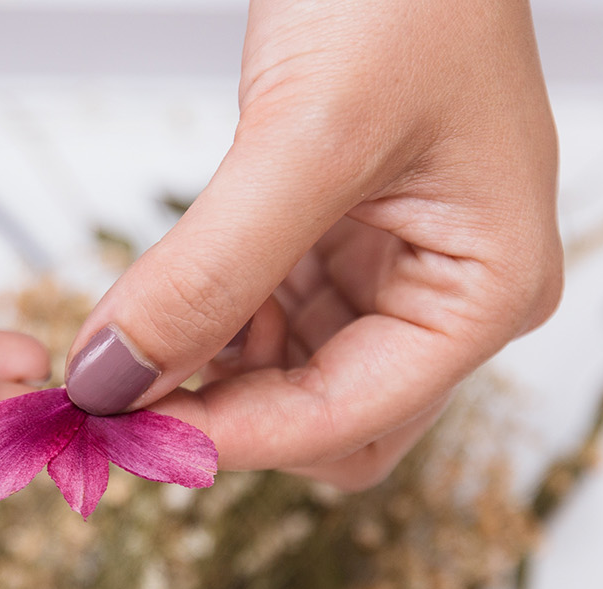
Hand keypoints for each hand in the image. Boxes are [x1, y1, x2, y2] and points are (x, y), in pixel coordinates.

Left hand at [63, 0, 561, 489]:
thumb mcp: (303, 137)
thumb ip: (209, 274)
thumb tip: (114, 379)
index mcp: (489, 291)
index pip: (348, 420)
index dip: (232, 437)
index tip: (123, 434)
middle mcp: (455, 295)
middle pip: (328, 424)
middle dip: (226, 417)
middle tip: (114, 404)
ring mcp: (401, 266)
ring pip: (289, 377)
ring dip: (206, 372)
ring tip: (122, 343)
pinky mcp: (348, 233)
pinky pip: (272, 317)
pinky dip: (211, 321)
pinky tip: (159, 300)